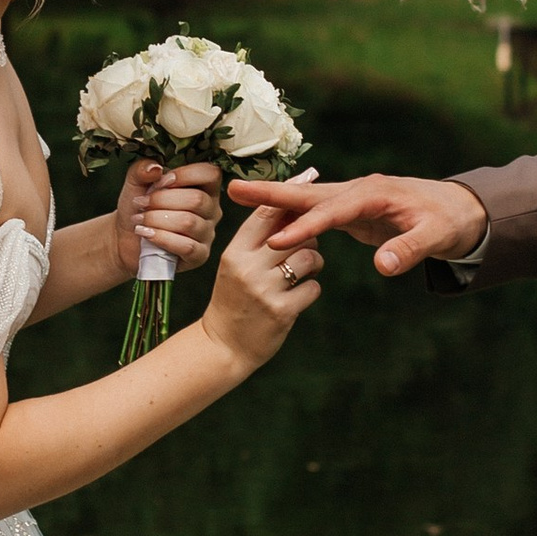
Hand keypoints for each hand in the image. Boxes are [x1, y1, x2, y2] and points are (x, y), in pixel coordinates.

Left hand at [115, 158, 221, 275]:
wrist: (126, 238)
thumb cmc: (139, 207)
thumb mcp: (136, 182)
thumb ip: (142, 169)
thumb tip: (156, 168)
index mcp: (204, 187)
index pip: (210, 173)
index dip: (185, 175)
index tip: (160, 182)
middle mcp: (211, 209)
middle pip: (196, 199)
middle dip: (162, 200)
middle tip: (140, 203)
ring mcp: (207, 233)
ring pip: (189, 222)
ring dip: (157, 219)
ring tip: (139, 219)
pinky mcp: (199, 255)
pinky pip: (186, 246)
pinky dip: (162, 238)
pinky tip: (146, 234)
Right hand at [200, 197, 324, 373]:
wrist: (223, 346)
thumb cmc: (234, 299)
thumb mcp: (236, 265)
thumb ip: (258, 240)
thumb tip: (286, 207)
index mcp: (234, 252)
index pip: (264, 213)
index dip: (288, 199)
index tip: (305, 189)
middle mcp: (247, 268)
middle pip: (294, 234)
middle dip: (307, 239)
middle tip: (302, 251)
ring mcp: (264, 290)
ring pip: (309, 258)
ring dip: (314, 264)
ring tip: (303, 272)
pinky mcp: (281, 312)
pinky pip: (313, 287)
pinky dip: (311, 289)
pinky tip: (298, 296)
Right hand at [229, 169, 487, 276]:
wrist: (462, 208)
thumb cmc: (450, 222)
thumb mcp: (436, 237)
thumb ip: (410, 250)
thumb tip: (384, 266)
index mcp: (376, 194)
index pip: (333, 211)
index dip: (304, 226)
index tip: (277, 241)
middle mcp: (359, 190)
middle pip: (309, 193)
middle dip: (272, 194)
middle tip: (234, 189)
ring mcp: (354, 198)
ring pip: (309, 200)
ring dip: (276, 201)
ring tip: (239, 198)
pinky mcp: (354, 209)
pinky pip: (316, 210)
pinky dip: (293, 213)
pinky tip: (271, 220)